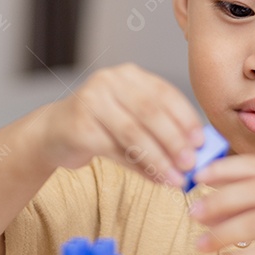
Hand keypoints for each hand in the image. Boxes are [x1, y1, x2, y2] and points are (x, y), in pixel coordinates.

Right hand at [37, 63, 203, 186]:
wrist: (54, 133)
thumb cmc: (101, 127)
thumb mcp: (132, 119)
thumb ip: (161, 129)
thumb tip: (196, 153)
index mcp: (129, 75)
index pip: (164, 92)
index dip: (185, 118)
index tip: (201, 141)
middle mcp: (109, 82)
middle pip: (150, 111)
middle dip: (174, 140)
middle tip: (191, 164)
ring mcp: (91, 101)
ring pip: (133, 132)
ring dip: (159, 159)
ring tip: (175, 179)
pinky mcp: (79, 126)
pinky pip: (116, 150)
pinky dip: (139, 167)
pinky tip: (155, 179)